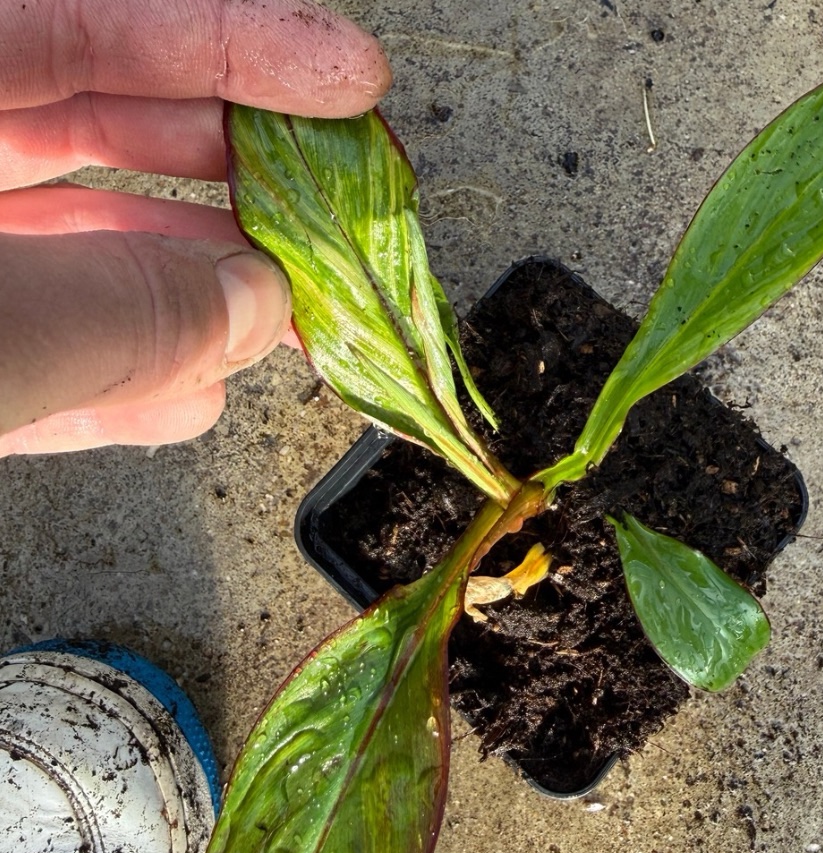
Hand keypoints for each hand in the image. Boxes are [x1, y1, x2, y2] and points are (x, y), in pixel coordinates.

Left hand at [0, 0, 390, 455]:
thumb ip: (117, 311)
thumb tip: (250, 304)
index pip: (92, 20)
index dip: (235, 44)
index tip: (347, 79)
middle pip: (99, 129)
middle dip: (228, 180)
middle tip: (324, 212)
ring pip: (74, 246)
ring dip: (186, 293)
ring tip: (276, 322)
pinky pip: (33, 345)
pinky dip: (112, 375)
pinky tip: (182, 402)